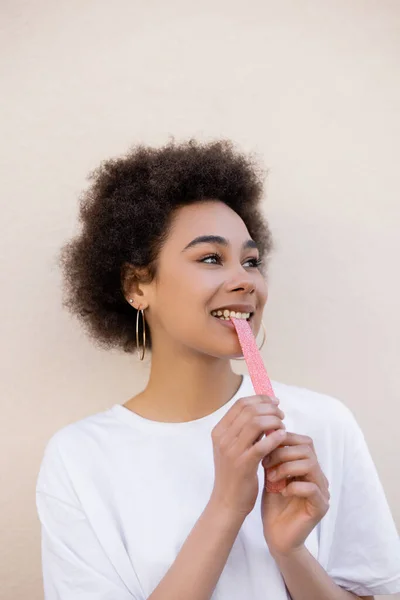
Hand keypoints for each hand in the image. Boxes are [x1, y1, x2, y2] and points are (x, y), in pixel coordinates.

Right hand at [210, 394, 285, 518]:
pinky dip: (275, 437)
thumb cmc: (234, 475)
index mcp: (219, 431)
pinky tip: (283, 437)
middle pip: (249, 410)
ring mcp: (231, 451)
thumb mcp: (233, 449)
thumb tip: (264, 412)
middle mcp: (222, 438)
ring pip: (256, 423)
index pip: (241, 404)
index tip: (274, 402)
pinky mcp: (243, 465)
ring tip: (282, 427)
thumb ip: (244, 431)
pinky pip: (262, 445)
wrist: (227, 503)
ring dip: (274, 421)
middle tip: (281, 415)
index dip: (260, 399)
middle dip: (269, 409)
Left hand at [261, 432, 329, 557]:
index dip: (284, 439)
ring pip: (310, 464)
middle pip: (307, 449)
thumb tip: (267, 431)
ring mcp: (322, 491)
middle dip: (282, 453)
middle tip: (266, 464)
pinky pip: (311, 488)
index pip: (303, 441)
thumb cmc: (273, 504)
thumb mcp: (270, 474)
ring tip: (271, 478)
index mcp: (308, 465)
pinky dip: (293, 486)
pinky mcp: (321, 507)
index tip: (264, 447)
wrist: (276, 535)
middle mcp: (318, 475)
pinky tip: (282, 492)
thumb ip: (273, 455)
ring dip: (286, 468)